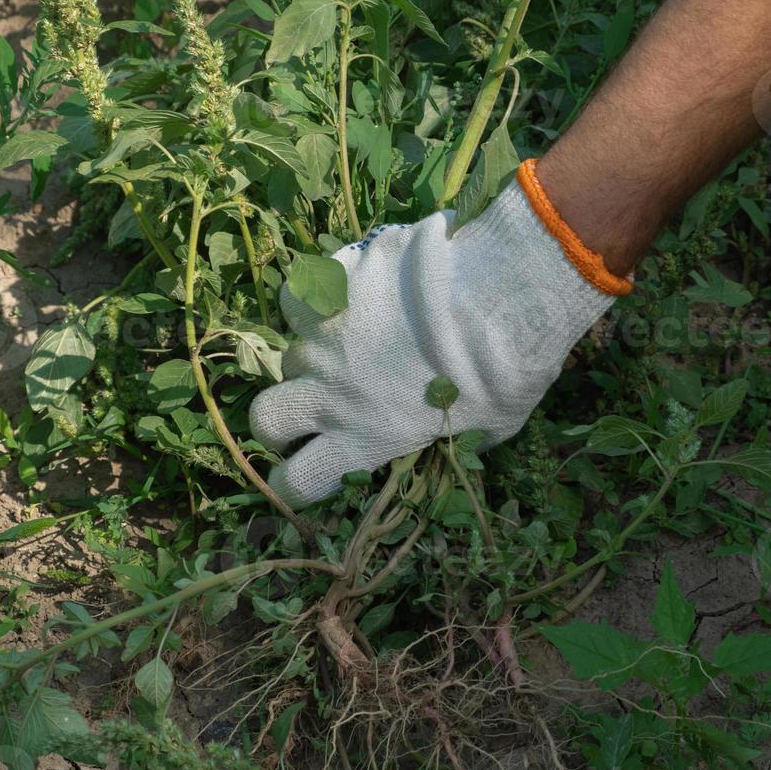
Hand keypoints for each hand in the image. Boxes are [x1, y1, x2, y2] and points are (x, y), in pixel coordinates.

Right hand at [249, 160, 631, 507]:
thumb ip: (457, 439)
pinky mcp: (331, 287)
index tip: (308, 469)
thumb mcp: (490, 428)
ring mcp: (325, 338)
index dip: (295, 481)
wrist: (500, 298)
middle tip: (306, 408)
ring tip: (347, 343)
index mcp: (363, 439)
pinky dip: (317, 298)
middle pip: (264, 418)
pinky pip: (301, 297)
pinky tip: (347, 293)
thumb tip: (459, 438)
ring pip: (286, 353)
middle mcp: (331, 394)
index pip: (297, 481)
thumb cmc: (507, 374)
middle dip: (278, 419)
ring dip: (311, 355)